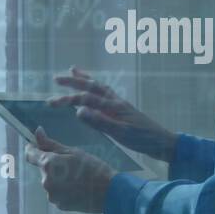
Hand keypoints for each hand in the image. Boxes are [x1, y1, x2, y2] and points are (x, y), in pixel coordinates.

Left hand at [23, 126, 115, 213]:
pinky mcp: (58, 205)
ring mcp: (52, 195)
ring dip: (58, 177)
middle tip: (72, 163)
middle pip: (42, 168)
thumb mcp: (73, 151)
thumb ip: (51, 143)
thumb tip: (37, 133)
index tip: (37, 146)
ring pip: (50, 181)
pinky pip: (57, 192)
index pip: (30, 154)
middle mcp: (46, 181)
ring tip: (78, 176)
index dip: (32, 148)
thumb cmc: (94, 168)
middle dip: (52, 164)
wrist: (109, 193)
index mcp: (48, 164)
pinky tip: (78, 187)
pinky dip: (64, 189)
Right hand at [47, 66, 178, 161]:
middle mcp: (116, 101)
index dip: (68, 100)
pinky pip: (105, 95)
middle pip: (91, 87)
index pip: (87, 99)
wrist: (163, 142)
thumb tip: (78, 111)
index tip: (51, 103)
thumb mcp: (120, 133)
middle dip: (73, 82)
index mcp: (114, 106)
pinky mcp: (122, 110)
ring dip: (85, 79)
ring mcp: (119, 104)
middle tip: (56, 79)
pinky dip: (95, 89)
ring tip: (72, 71)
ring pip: (99, 87)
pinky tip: (91, 91)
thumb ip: (100, 122)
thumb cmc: (143, 139)